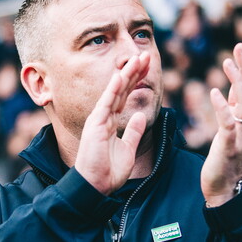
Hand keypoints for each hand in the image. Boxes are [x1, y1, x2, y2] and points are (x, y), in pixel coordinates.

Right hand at [74, 52, 150, 195]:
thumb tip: (140, 116)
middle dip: (134, 71)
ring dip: (127, 74)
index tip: (146, 66)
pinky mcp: (95, 123)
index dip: (136, 80)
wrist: (96, 186)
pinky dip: (113, 88)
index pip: (125, 95)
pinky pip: (106, 102)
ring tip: (138, 59)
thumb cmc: (108, 171)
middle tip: (145, 55)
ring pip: (115, 91)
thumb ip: (133, 132)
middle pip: (122, 88)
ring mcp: (99, 118)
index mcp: (111, 122)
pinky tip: (121, 75)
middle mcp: (104, 116)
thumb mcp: (128, 149)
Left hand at [201, 43, 241, 206]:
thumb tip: (236, 81)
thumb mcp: (236, 124)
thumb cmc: (229, 153)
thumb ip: (237, 104)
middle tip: (239, 48)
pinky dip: (222, 107)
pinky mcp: (229, 146)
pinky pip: (228, 124)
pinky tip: (214, 93)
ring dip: (238, 81)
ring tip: (227, 63)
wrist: (227, 186)